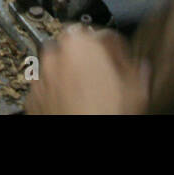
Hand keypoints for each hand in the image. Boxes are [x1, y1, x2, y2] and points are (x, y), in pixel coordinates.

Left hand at [26, 25, 148, 113]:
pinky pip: (48, 86)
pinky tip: (73, 104)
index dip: (116, 48)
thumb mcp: (135, 90)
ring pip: (59, 66)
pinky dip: (58, 91)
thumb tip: (141, 67)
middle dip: (89, 58)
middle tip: (104, 75)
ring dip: (71, 73)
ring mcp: (41, 75)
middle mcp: (55, 54)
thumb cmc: (105, 114)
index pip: (103, 34)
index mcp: (81, 43)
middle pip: (76, 46)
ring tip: (88, 92)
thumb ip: (137, 69)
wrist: (81, 140)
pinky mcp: (32, 96)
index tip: (122, 58)